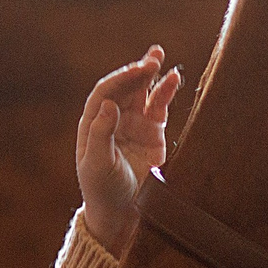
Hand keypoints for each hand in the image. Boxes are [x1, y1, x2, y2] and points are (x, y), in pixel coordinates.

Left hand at [77, 45, 183, 254]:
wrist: (123, 212)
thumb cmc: (103, 189)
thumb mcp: (96, 164)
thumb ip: (101, 134)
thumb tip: (109, 103)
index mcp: (94, 124)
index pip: (105, 93)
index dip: (119, 80)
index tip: (135, 72)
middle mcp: (113, 119)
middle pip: (124, 88)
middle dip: (137, 72)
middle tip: (152, 59)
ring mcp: (134, 124)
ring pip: (142, 92)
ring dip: (150, 74)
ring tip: (158, 55)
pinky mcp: (153, 132)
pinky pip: (159, 107)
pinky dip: (166, 92)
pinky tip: (173, 78)